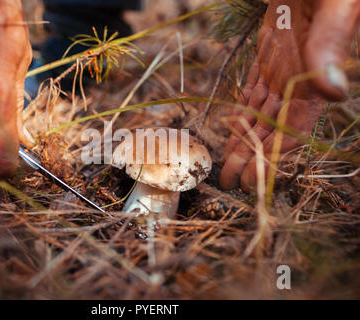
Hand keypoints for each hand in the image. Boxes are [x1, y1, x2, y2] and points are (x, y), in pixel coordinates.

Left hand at [220, 0, 359, 190]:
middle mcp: (298, 82)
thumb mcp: (334, 7)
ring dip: (244, 142)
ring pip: (259, 116)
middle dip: (252, 158)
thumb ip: (330, 46)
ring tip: (228, 167)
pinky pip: (252, 94)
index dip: (273, 157)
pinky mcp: (268, 59)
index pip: (294, 129)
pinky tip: (233, 132)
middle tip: (230, 183)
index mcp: (314, 78)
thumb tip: (333, 92)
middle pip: (272, 130)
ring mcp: (282, 72)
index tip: (253, 179)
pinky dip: (241, 115)